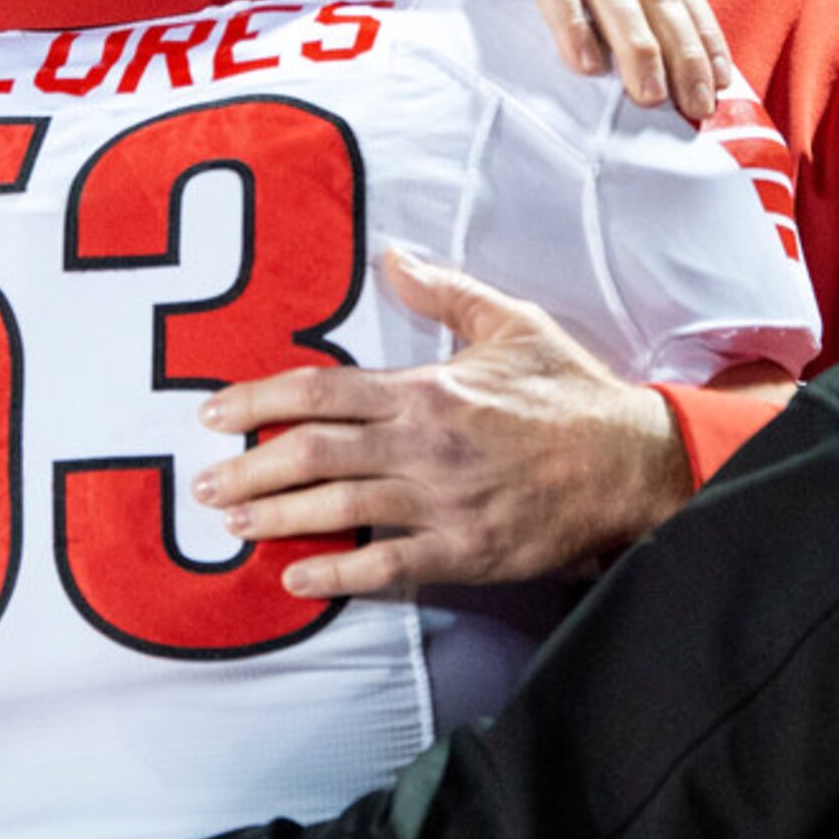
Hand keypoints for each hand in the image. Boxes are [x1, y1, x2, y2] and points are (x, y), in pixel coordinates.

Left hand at [195, 248, 693, 595]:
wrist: (634, 462)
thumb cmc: (572, 393)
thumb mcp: (512, 324)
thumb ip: (446, 293)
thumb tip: (393, 258)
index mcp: (427, 388)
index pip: (320, 391)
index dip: (257, 401)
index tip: (214, 413)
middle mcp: (423, 443)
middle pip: (311, 453)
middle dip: (248, 467)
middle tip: (204, 481)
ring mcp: (441, 501)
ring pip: (337, 508)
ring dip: (275, 517)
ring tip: (231, 525)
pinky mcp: (464, 550)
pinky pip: (386, 566)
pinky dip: (336, 575)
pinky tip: (297, 580)